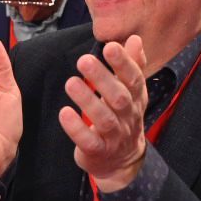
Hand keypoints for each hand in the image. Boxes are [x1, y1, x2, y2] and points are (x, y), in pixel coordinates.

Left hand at [59, 37, 149, 190]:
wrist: (122, 160)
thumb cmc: (123, 117)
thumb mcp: (130, 92)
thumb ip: (132, 65)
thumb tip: (135, 39)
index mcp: (136, 99)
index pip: (134, 79)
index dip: (124, 63)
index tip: (110, 46)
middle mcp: (128, 117)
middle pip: (119, 97)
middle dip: (102, 78)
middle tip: (83, 60)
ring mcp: (114, 136)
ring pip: (104, 119)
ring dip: (88, 101)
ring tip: (71, 83)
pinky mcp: (98, 152)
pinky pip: (89, 141)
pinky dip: (77, 128)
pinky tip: (64, 113)